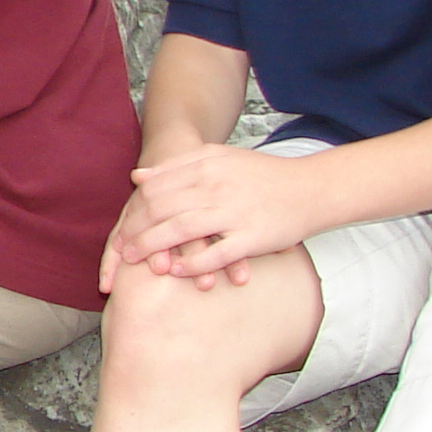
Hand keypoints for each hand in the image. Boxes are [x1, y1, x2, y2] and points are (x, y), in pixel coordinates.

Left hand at [102, 143, 322, 294]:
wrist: (311, 188)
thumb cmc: (262, 174)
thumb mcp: (219, 158)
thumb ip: (178, 166)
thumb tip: (138, 178)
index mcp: (206, 166)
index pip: (155, 189)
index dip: (134, 210)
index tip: (122, 228)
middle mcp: (216, 187)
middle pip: (161, 210)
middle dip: (135, 232)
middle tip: (121, 249)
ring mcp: (233, 213)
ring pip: (180, 231)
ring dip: (153, 248)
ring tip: (135, 261)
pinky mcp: (251, 238)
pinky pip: (214, 255)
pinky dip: (192, 265)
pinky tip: (176, 272)